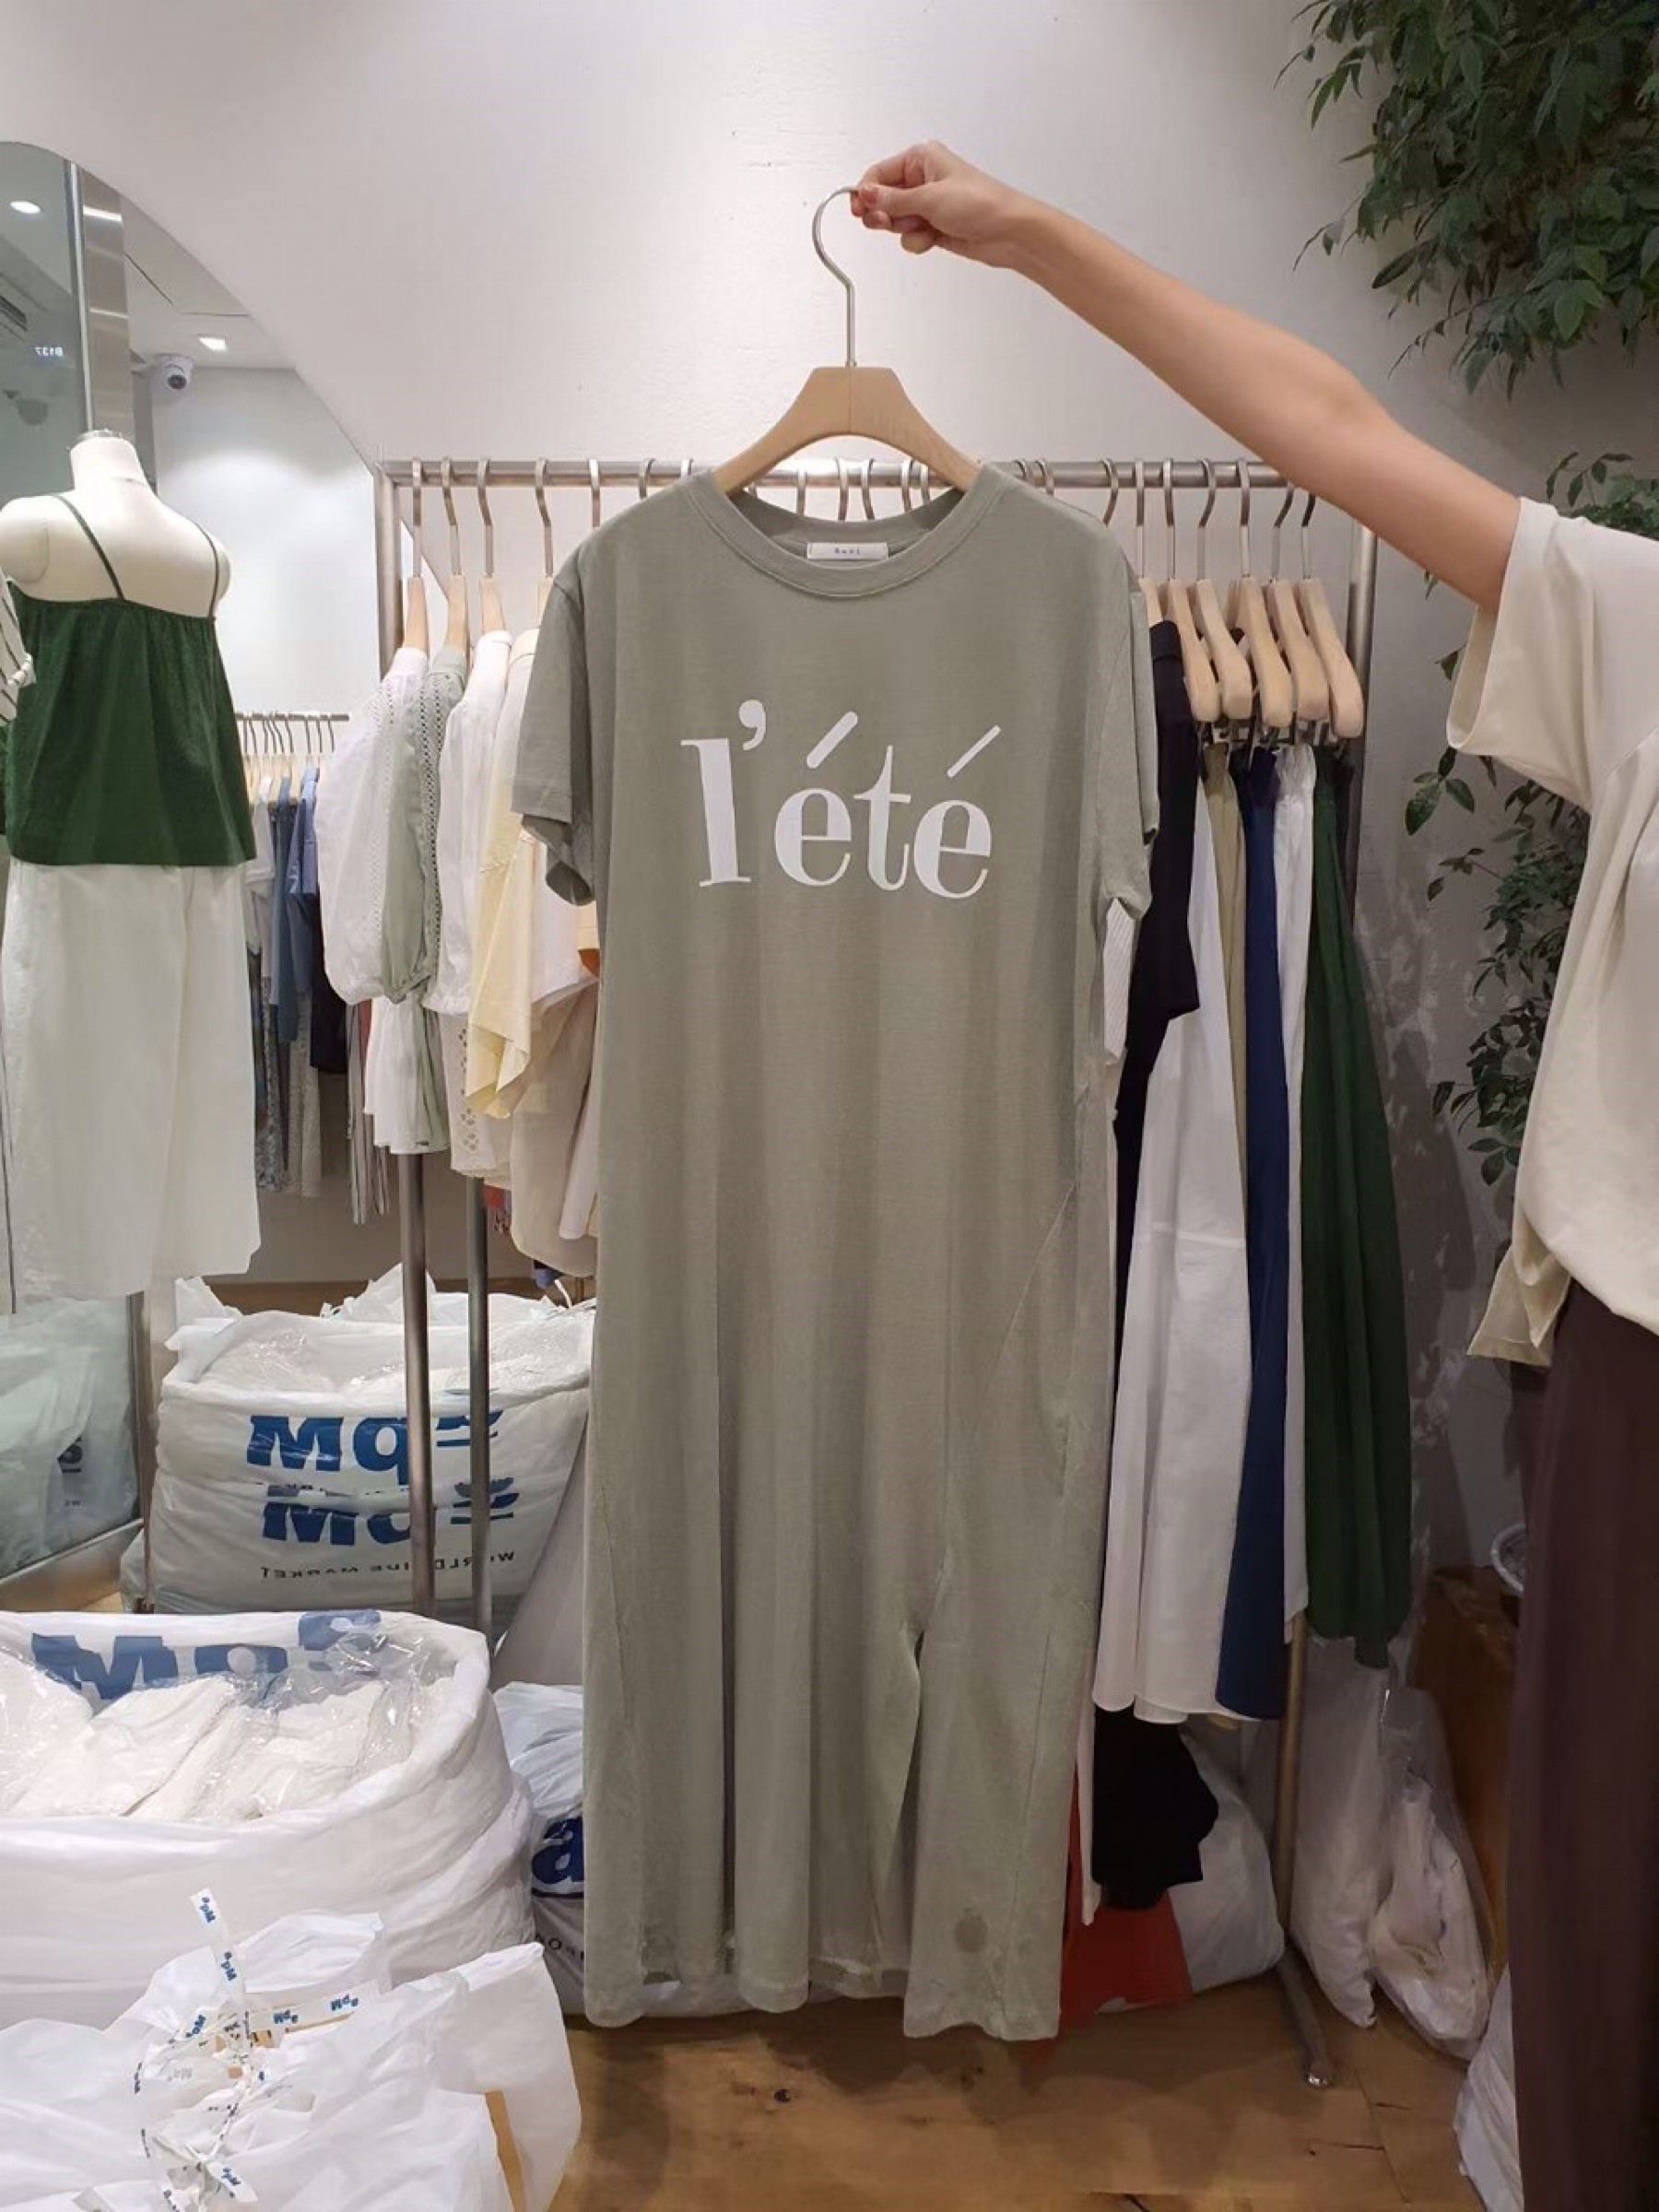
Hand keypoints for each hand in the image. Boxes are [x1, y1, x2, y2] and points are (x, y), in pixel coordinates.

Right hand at [851, 143, 1028, 265]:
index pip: (879, 173)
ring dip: (905, 229)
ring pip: (896, 221)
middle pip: (883, 198)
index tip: (859, 211)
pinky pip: (910, 236)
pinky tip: (934, 238)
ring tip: (925, 227)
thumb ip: (892, 199)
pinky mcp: (933, 226)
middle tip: (889, 222)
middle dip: (885, 214)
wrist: (1008, 232)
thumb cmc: (980, 203)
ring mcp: (928, 204)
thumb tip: (863, 194)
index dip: (866, 193)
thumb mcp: (929, 198)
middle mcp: (922, 178)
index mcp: (921, 158)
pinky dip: (917, 241)